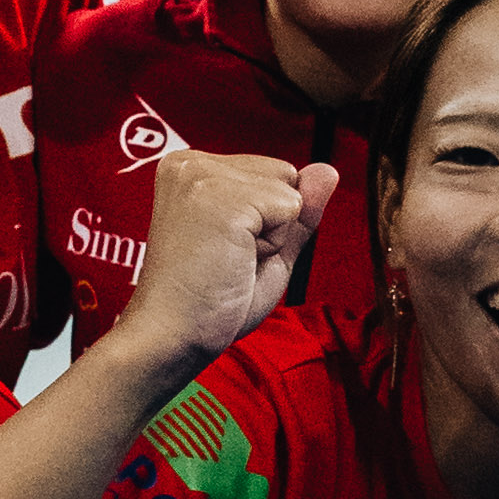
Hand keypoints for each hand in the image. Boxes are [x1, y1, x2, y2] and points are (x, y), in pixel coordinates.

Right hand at [118, 146, 336, 373]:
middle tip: (226, 259)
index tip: (222, 250)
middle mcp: (191, 162)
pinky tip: (230, 260)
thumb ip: (297, 210)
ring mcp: (203, 175)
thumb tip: (327, 171)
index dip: (265, 222)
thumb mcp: (266, 249)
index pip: (271, 174)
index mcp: (192, 170)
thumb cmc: (208, 302)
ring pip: (289, 191)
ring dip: (273, 237)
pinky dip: (273, 245)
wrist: (171, 336)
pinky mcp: (218, 196)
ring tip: (227, 260)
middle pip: (284, 174)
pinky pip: (290, 207)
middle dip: (272, 224)